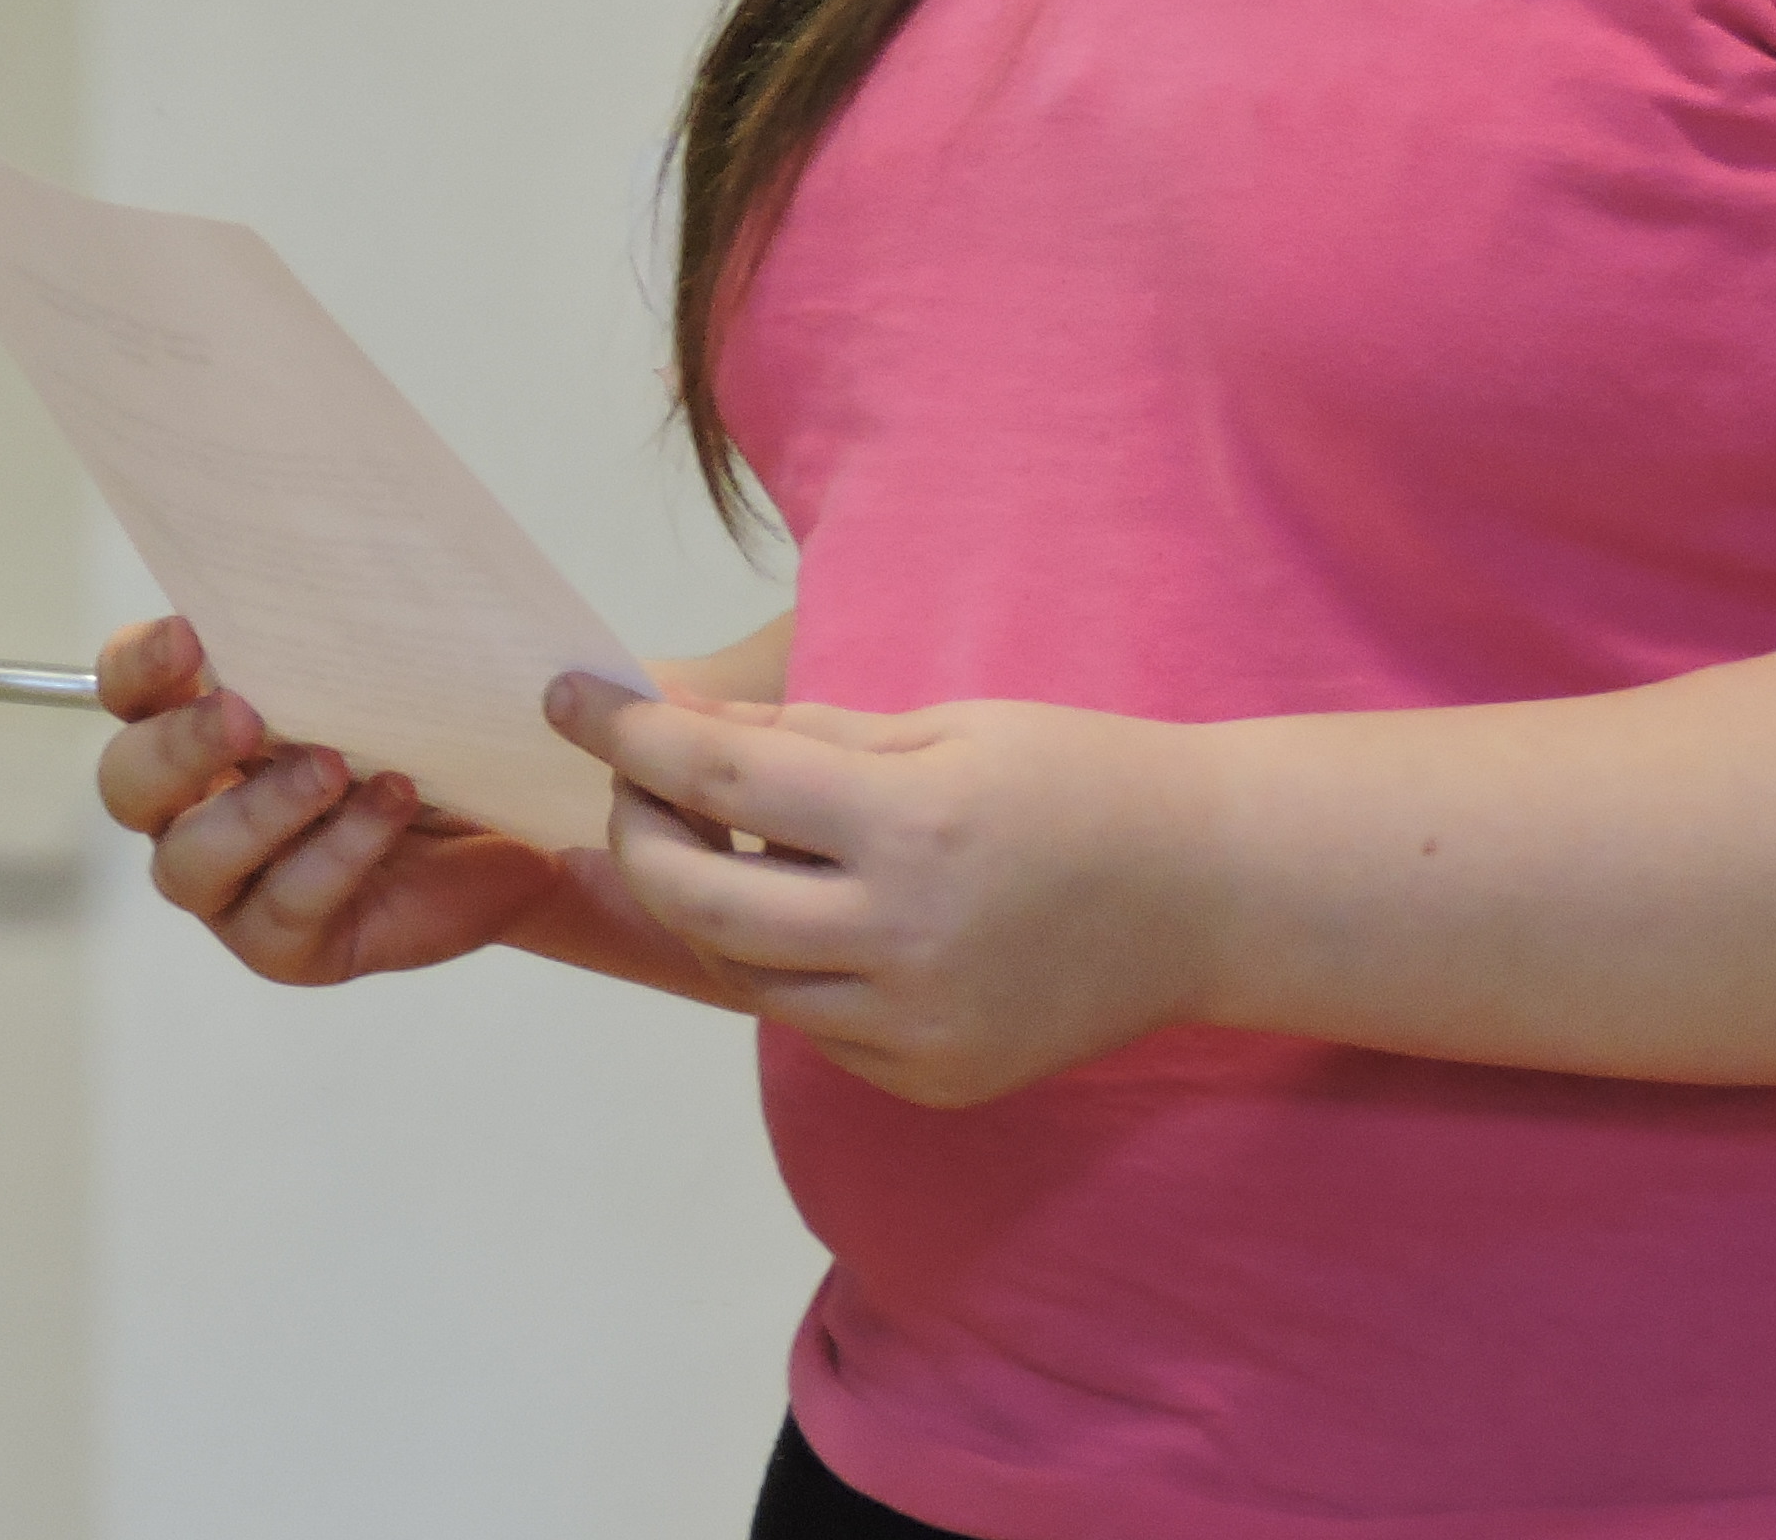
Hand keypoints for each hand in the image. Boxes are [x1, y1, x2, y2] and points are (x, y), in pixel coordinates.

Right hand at [95, 614, 569, 985]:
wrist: (521, 823)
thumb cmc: (439, 733)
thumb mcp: (402, 671)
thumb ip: (361, 637)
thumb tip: (358, 582)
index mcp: (202, 720)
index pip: (128, 686)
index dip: (139, 663)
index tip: (191, 634)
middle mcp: (196, 804)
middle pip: (129, 780)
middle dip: (181, 743)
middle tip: (248, 714)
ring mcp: (231, 883)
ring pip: (189, 859)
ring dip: (256, 809)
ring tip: (334, 768)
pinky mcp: (281, 943)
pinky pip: (282, 906)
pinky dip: (336, 853)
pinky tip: (392, 805)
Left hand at [549, 676, 1215, 1108]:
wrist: (1209, 893)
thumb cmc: (1079, 779)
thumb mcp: (946, 726)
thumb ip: (804, 738)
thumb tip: (674, 726)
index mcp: (912, 825)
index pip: (720, 781)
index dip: (625, 734)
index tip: (567, 695)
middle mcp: (905, 939)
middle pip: (700, 902)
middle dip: (641, 835)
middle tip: (634, 786)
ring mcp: (916, 1027)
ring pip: (746, 974)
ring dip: (712, 907)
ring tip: (735, 846)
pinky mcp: (928, 1080)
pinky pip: (814, 1025)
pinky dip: (793, 965)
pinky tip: (826, 913)